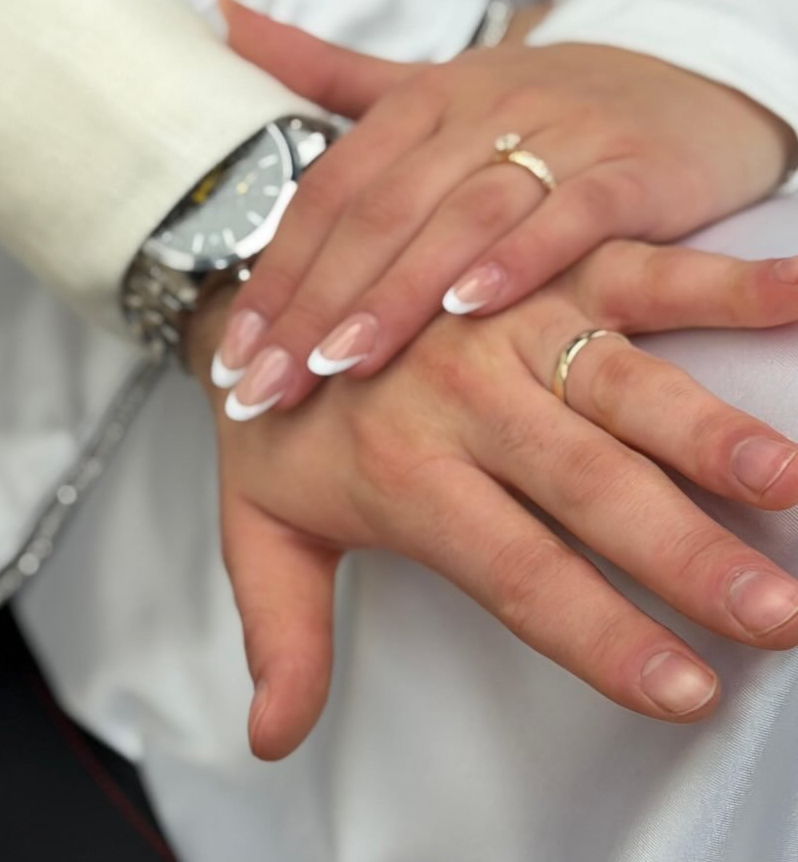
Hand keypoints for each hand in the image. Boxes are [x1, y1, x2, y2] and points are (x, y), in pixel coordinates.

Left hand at [187, 243, 797, 759]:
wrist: (259, 297)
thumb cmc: (282, 426)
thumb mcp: (261, 531)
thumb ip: (281, 634)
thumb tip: (272, 739)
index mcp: (402, 472)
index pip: (514, 571)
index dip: (598, 634)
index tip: (686, 691)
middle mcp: (461, 395)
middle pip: (585, 487)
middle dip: (685, 554)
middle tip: (781, 613)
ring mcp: (506, 321)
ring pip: (619, 381)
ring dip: (709, 430)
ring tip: (787, 477)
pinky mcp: (540, 266)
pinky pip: (633, 271)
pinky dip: (718, 283)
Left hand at [211, 0, 795, 420]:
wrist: (684, 73)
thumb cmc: (531, 103)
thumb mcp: (425, 84)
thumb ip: (326, 71)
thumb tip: (221, 14)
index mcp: (415, 101)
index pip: (326, 193)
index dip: (275, 274)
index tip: (234, 355)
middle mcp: (476, 111)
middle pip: (378, 213)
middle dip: (315, 306)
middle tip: (268, 385)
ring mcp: (556, 136)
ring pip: (460, 218)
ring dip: (397, 295)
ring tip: (341, 365)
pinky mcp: (630, 168)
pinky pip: (571, 215)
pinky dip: (520, 260)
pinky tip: (472, 308)